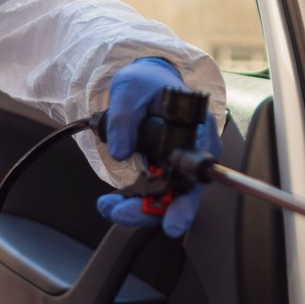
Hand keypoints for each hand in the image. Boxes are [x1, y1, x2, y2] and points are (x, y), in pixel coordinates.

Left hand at [96, 58, 220, 238]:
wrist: (143, 86)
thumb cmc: (145, 83)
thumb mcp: (130, 89)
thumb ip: (125, 117)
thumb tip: (121, 151)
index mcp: (197, 129)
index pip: (196, 168)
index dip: (185, 198)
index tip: (172, 220)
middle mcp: (194, 154)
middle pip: (184, 194)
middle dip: (157, 212)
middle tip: (123, 215)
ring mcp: (178, 167)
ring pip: (165, 200)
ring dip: (137, 210)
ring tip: (107, 207)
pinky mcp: (162, 174)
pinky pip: (150, 196)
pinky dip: (130, 203)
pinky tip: (109, 204)